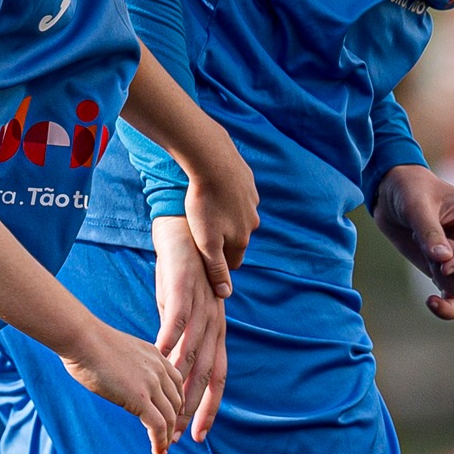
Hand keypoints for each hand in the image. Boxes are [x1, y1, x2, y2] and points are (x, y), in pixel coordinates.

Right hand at [59, 319, 186, 453]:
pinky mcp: (141, 399)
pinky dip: (160, 443)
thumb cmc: (88, 342)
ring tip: (163, 450)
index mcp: (154, 354)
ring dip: (168, 437)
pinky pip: (158, 427)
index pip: (176, 382)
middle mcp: (159, 368)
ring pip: (170, 417)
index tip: (170, 416)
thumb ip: (128, 363)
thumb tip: (118, 374)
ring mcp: (152, 383)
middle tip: (169, 438)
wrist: (82, 338)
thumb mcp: (119, 350)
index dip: (175, 402)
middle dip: (175, 422)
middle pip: (176, 401)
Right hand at [152, 216, 229, 441]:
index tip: (197, 435)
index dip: (209, 408)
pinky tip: (159, 356)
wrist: (186, 236)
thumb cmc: (183, 278)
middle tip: (177, 435)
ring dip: (180, 383)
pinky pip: (179, 319)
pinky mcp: (185, 291)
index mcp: (216, 333)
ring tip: (164, 407)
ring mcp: (202, 308)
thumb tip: (171, 367)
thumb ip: (183, 342)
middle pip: (207, 374)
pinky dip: (170, 339)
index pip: (217, 378)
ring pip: (193, 353)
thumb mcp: (186, 316)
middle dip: (192, 408)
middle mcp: (214, 325)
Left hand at [181, 129, 258, 298]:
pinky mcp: (248, 181)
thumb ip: (216, 268)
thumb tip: (225, 294)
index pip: (232, 263)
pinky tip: (214, 189)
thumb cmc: (203, 202)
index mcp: (242, 240)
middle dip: (221, 239)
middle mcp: (252, 223)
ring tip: (205, 207)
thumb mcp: (205, 242)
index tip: (201, 254)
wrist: (211, 159)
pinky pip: (238, 196)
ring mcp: (252, 201)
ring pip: (238, 216)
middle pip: (236, 239)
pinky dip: (227, 196)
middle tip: (200, 229)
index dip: (216, 262)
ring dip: (225, 216)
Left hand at [370, 164, 453, 319]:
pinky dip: (447, 307)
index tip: (445, 266)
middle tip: (422, 242)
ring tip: (420, 245)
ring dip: (437, 274)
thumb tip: (444, 261)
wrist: (389, 195)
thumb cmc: (409, 189)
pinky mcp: (446, 272)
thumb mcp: (416, 205)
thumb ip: (430, 232)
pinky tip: (432, 302)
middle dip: (446, 267)